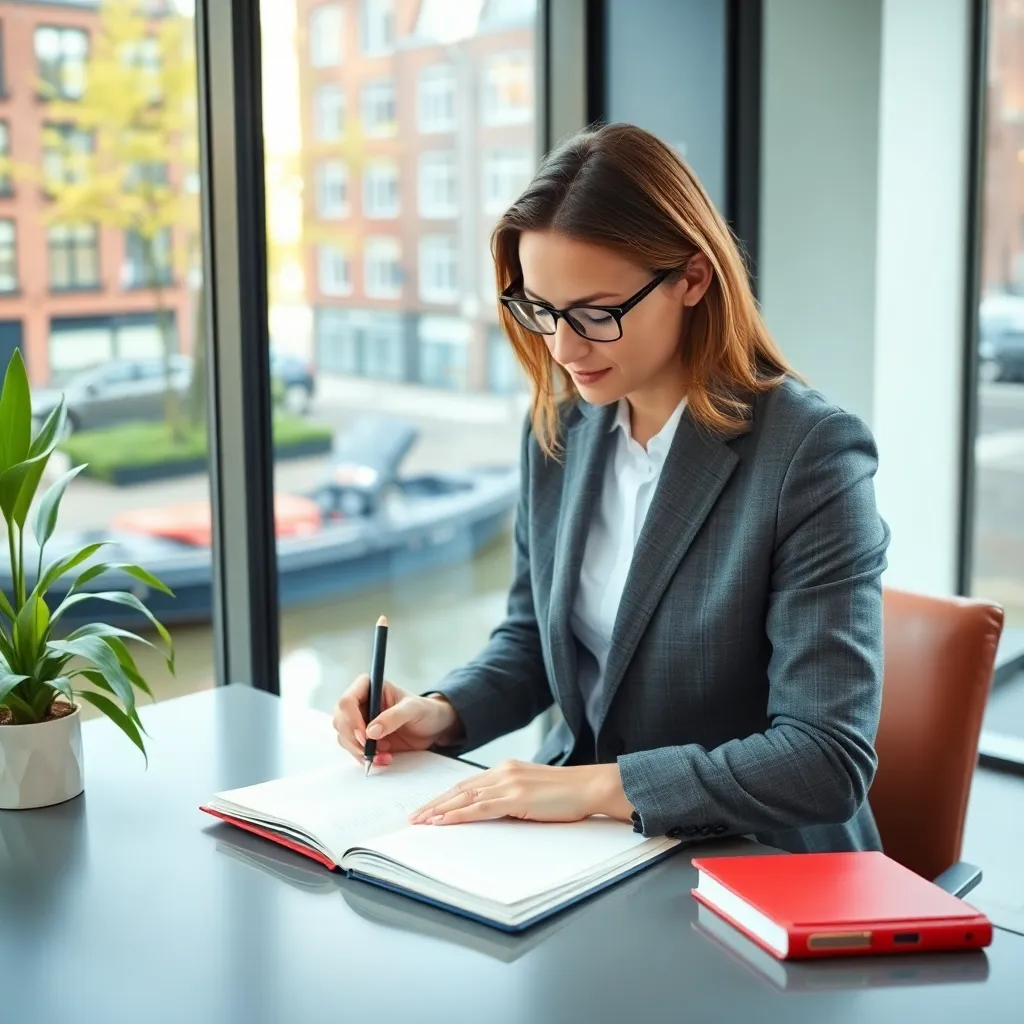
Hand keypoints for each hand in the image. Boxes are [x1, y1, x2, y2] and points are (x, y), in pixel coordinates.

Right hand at [332, 675, 461, 766]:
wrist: (432, 727)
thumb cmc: (425, 710)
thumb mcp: (413, 710)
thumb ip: (394, 717)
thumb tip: (370, 731)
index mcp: (368, 687)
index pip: (347, 701)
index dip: (351, 719)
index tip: (365, 735)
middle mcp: (360, 703)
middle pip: (340, 721)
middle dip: (354, 739)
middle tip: (373, 749)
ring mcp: (359, 721)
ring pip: (344, 738)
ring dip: (360, 751)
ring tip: (385, 755)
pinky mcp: (363, 739)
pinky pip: (354, 750)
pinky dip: (366, 758)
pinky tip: (383, 759)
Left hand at [408, 760, 634, 825]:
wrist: (590, 786)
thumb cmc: (568, 794)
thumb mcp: (533, 791)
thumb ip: (512, 797)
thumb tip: (495, 812)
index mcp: (506, 769)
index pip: (467, 784)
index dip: (445, 797)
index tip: (428, 808)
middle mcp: (503, 771)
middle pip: (459, 789)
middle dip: (434, 804)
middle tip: (414, 817)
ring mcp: (508, 783)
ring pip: (464, 797)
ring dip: (439, 811)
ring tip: (420, 822)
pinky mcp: (516, 797)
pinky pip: (479, 807)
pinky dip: (457, 815)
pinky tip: (442, 822)